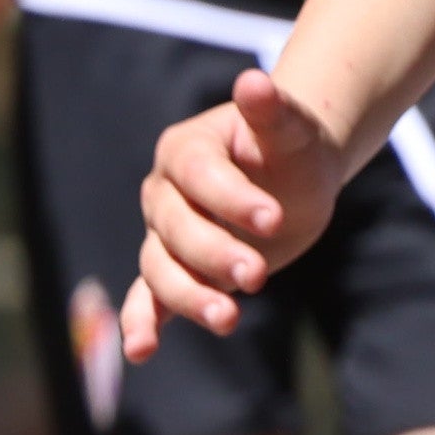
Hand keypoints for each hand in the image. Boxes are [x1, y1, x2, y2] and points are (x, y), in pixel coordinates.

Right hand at [128, 69, 345, 353]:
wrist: (294, 175)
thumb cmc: (292, 148)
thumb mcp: (291, 129)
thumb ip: (271, 110)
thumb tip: (253, 82)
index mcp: (185, 151)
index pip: (197, 177)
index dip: (230, 199)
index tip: (273, 219)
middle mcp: (165, 195)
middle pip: (174, 229)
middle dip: (213, 254)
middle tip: (258, 275)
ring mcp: (166, 236)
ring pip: (160, 268)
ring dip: (188, 295)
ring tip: (228, 317)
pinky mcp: (179, 270)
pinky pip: (150, 297)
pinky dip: (143, 323)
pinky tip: (141, 352)